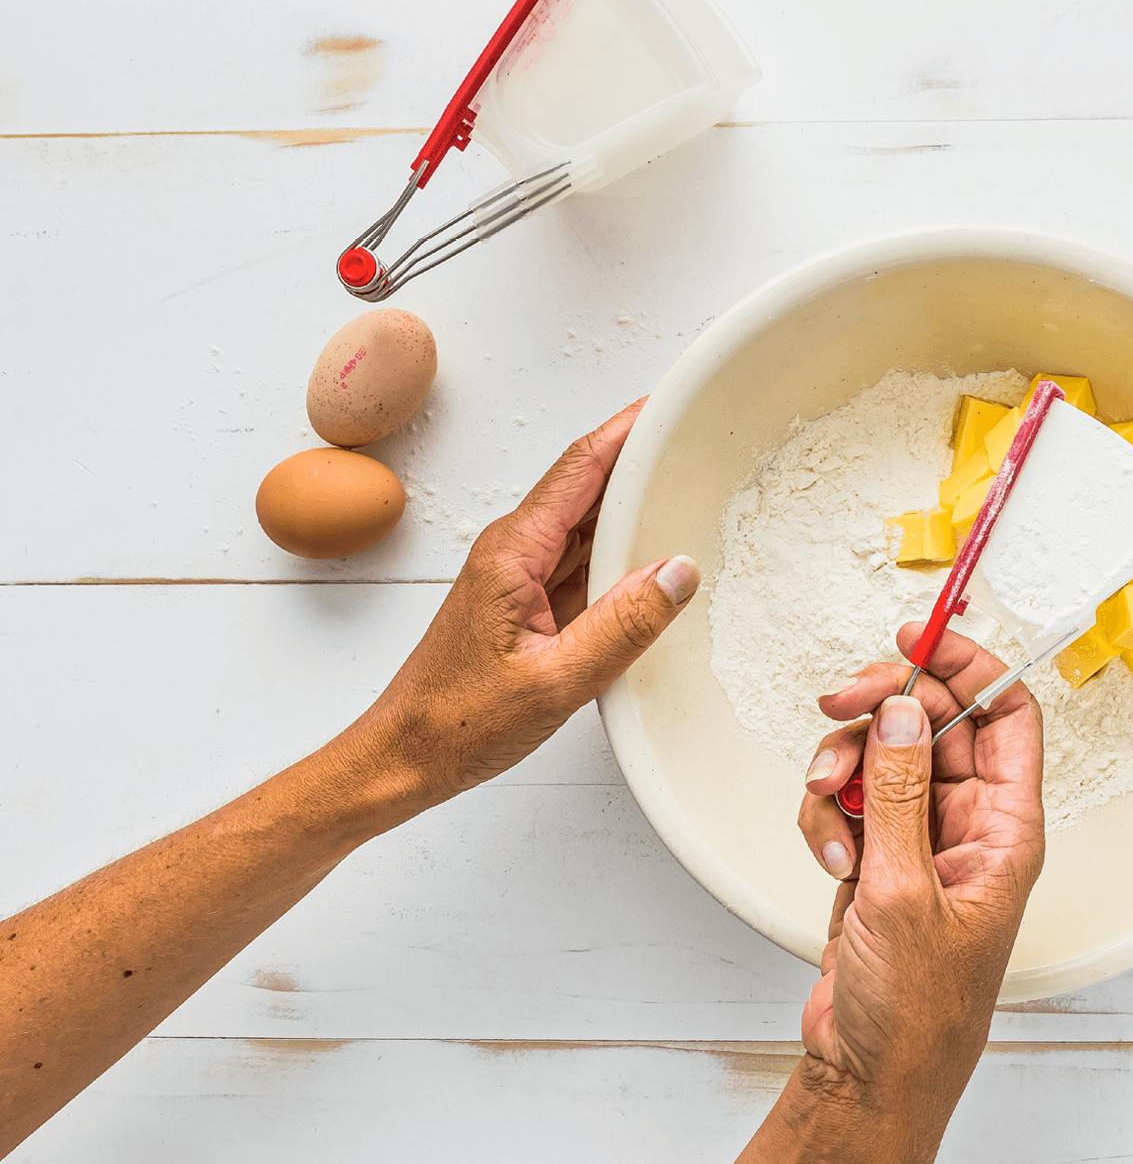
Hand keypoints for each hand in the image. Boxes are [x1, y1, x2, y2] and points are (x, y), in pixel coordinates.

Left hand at [351, 398, 699, 809]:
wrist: (403, 758)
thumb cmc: (458, 724)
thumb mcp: (555, 682)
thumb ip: (623, 627)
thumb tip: (680, 572)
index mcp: (513, 552)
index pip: (581, 468)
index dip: (629, 430)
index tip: (671, 405)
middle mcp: (514, 551)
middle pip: (587, 484)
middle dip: (641, 458)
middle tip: (698, 441)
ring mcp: (520, 576)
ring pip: (588, 523)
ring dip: (635, 504)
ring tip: (690, 486)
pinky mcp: (527, 604)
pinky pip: (583, 560)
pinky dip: (622, 550)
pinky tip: (656, 555)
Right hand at [783, 626, 1045, 1163]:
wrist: (869, 1070)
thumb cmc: (917, 1010)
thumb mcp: (905, 892)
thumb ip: (899, 792)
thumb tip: (904, 709)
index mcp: (1006, 828)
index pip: (1006, 715)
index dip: (969, 667)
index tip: (918, 638)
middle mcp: (969, 825)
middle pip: (931, 723)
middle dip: (882, 711)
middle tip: (841, 705)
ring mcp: (920, 840)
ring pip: (881, 756)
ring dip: (844, 771)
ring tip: (832, 815)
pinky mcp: (877, 857)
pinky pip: (848, 799)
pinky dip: (826, 815)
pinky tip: (829, 854)